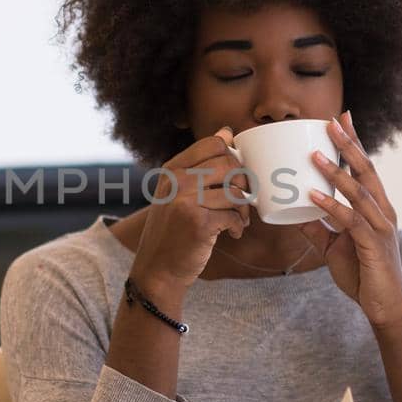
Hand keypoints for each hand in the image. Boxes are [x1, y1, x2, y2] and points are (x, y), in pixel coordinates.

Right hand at [130, 128, 253, 292]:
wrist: (157, 269)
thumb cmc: (173, 229)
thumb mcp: (178, 191)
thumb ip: (200, 163)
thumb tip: (227, 132)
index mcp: (172, 169)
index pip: (214, 143)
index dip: (232, 158)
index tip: (233, 178)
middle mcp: (176, 180)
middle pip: (230, 164)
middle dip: (243, 184)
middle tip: (242, 202)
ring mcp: (185, 201)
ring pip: (235, 191)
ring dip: (244, 209)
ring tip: (239, 220)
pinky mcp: (198, 223)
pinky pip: (234, 215)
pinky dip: (238, 226)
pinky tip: (232, 233)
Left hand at [295, 110, 401, 329]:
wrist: (385, 308)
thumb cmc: (364, 275)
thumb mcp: (333, 247)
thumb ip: (317, 228)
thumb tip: (294, 213)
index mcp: (377, 209)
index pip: (365, 169)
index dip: (354, 143)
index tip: (341, 118)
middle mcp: (383, 212)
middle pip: (366, 171)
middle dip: (348, 145)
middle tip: (331, 121)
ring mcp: (381, 227)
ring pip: (358, 192)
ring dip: (334, 172)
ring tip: (313, 154)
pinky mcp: (373, 245)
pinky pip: (349, 221)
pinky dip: (330, 206)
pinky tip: (313, 196)